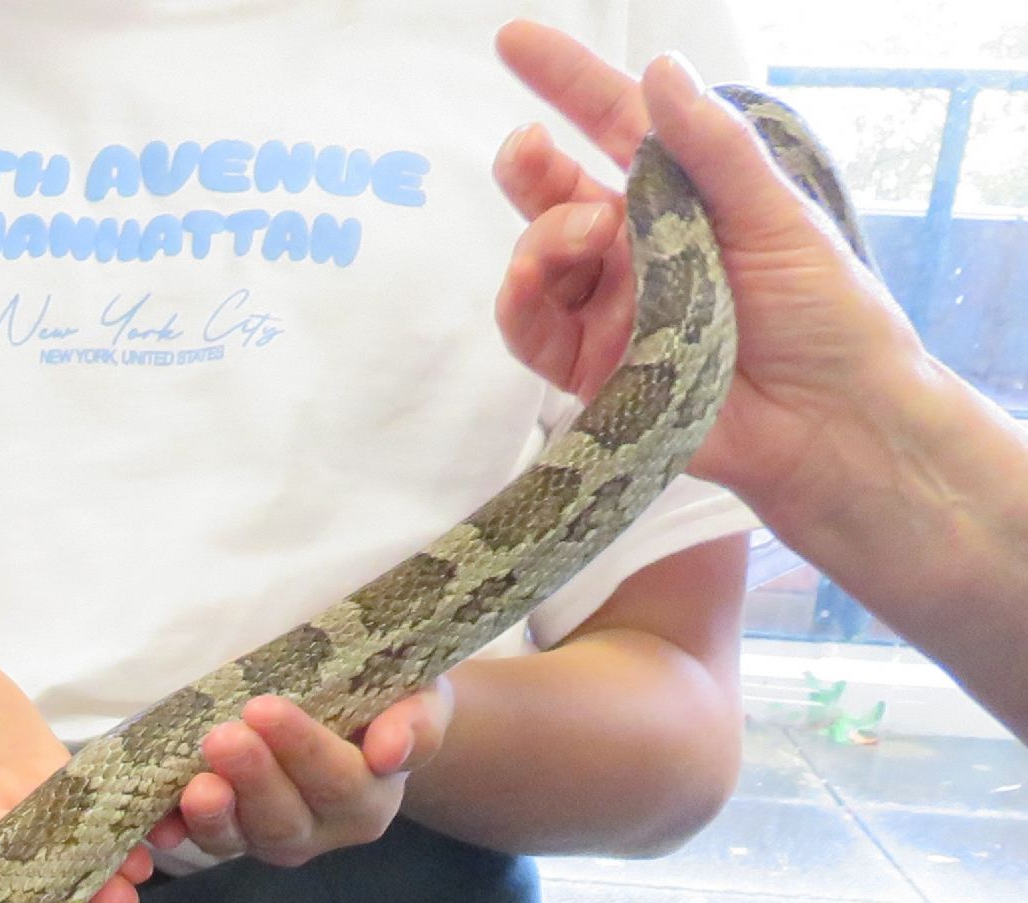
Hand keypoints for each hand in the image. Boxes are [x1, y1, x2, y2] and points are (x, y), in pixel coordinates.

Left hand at [169, 684, 450, 865]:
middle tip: (222, 737)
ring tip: (193, 785)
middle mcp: (321, 829)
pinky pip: (200, 840)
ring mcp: (270, 837)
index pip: (338, 780)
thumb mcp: (420, 699)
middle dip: (251, 779)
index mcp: (369, 799)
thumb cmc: (390, 700)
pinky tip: (158, 822)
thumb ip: (417, 725)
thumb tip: (392, 751)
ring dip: (212, 815)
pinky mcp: (230, 834)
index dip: (303, 748)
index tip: (265, 708)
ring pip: (239, 838)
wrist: (358, 715)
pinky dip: (176, 831)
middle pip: (284, 817)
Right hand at [492, 29, 927, 529]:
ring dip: (543, 236)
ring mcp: (608, 309)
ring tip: (585, 236)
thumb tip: (662, 70)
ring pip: (537, 258)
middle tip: (529, 147)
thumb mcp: (776, 213)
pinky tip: (541, 281)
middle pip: (556, 195)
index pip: (615, 128)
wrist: (829, 419)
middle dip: (530, 167)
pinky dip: (522, 299)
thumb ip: (712, 148)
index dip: (567, 83)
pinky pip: (529, 327)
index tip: (515, 41)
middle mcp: (637, 250)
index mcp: (685, 199)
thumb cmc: (823, 311)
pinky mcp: (588, 370)